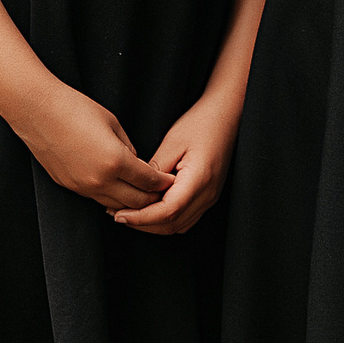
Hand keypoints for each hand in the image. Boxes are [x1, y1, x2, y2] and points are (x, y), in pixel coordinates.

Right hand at [6, 82, 170, 212]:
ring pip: (116, 206)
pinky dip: (110, 198)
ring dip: (131, 203)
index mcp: (115, 161)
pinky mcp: (69, 186)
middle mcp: (100, 180)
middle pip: (136, 202)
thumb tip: (136, 165)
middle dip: (153, 199)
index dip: (164, 182)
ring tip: (141, 194)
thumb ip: (128, 148)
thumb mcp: (112, 122)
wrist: (37, 110)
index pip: (149, 182)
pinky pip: (97, 199)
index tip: (171, 180)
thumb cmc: (75, 108)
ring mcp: (83, 186)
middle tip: (162, 192)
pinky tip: (116, 189)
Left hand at [111, 90, 239, 234]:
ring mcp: (210, 198)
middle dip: (143, 224)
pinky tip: (149, 209)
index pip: (167, 212)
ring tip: (129, 213)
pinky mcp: (207, 196)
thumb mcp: (172, 141)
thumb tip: (137, 188)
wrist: (226, 116)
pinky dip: (165, 220)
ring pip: (178, 226)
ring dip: (153, 224)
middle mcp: (207, 195)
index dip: (141, 217)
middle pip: (171, 224)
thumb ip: (155, 168)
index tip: (120, 215)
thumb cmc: (201, 123)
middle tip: (117, 215)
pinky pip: (185, 218)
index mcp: (199, 180)